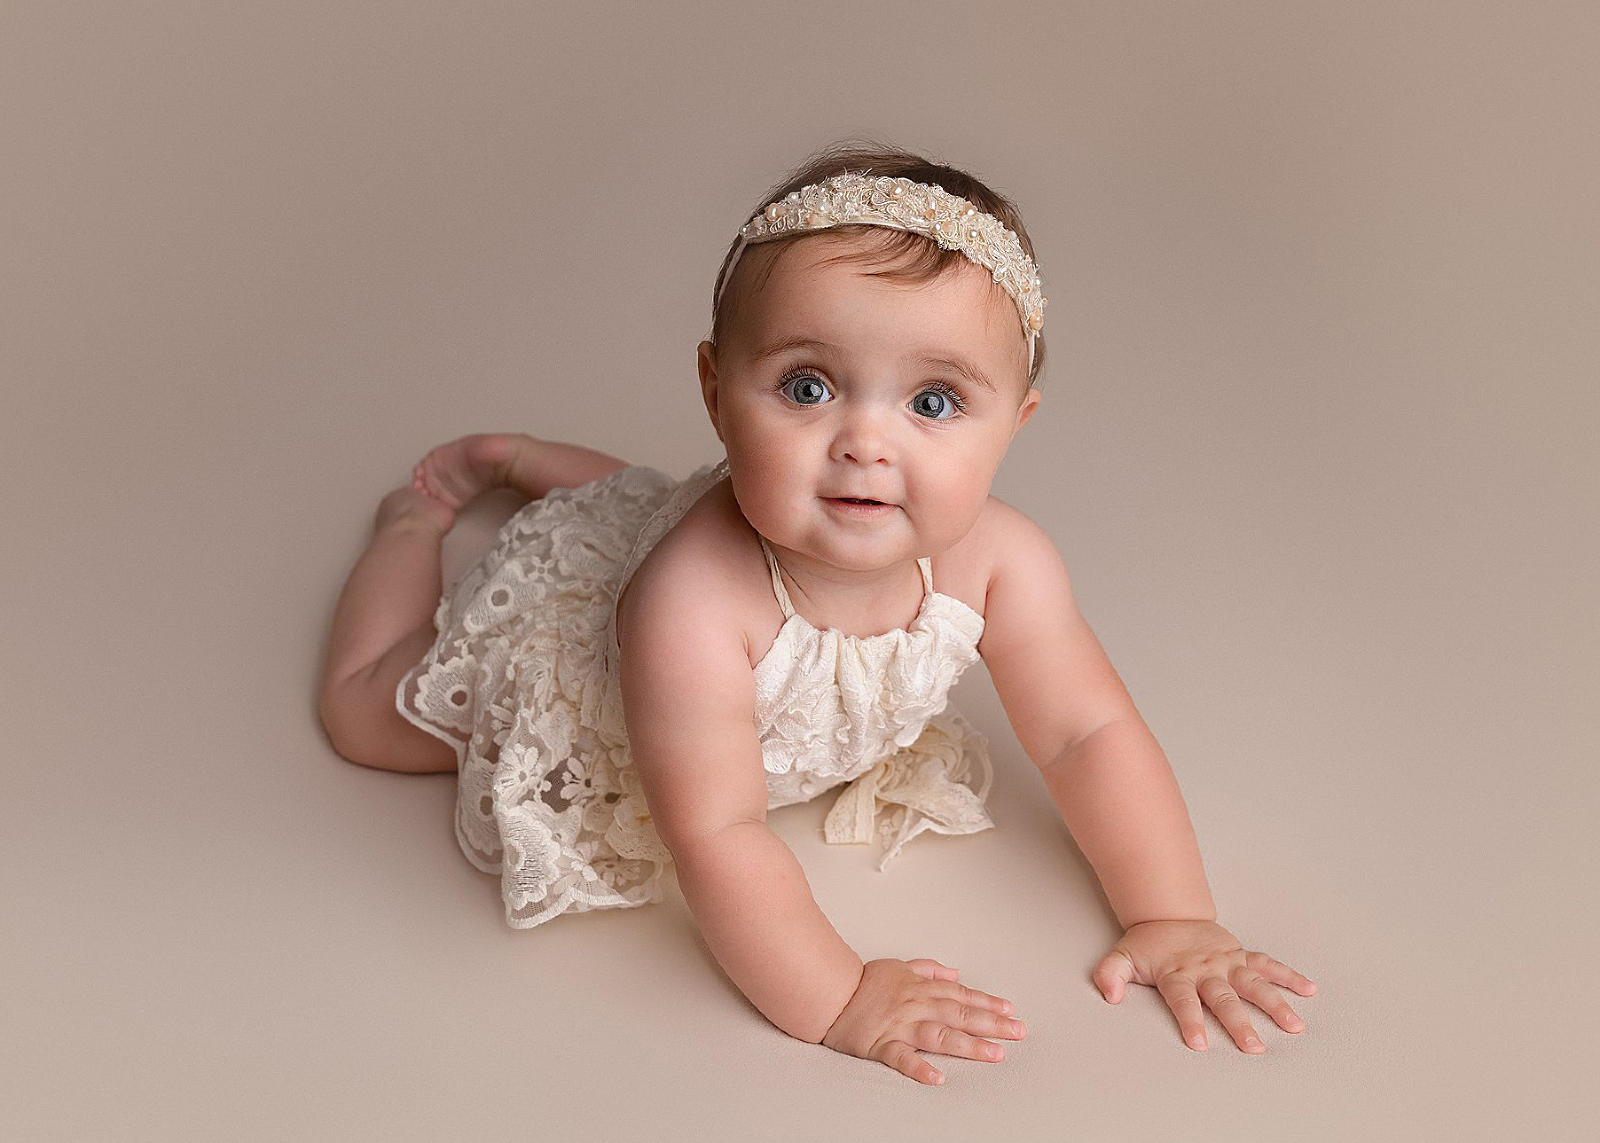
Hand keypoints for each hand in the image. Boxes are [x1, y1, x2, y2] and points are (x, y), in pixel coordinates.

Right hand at [820, 958, 1025, 1085]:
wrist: (829, 991)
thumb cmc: (863, 981)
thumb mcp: (900, 966)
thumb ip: (928, 969)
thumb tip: (954, 974)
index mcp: (921, 987)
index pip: (962, 995)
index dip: (988, 1003)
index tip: (1010, 1011)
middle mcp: (916, 1005)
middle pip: (960, 1014)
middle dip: (992, 1024)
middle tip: (1017, 1032)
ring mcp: (900, 1025)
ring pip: (940, 1035)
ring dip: (969, 1045)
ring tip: (994, 1055)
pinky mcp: (882, 1044)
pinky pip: (902, 1058)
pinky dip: (920, 1068)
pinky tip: (938, 1078)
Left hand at [1093, 919, 1316, 1052]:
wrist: (1169, 914)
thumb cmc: (1149, 945)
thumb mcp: (1123, 957)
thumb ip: (1111, 974)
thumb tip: (1109, 993)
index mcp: (1177, 973)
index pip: (1183, 999)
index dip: (1190, 1020)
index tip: (1198, 1043)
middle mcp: (1205, 969)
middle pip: (1223, 998)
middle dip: (1238, 1023)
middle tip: (1253, 1048)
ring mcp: (1226, 962)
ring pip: (1253, 983)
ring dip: (1274, 1003)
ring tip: (1294, 1026)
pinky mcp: (1241, 955)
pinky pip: (1267, 964)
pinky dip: (1288, 975)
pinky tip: (1309, 990)